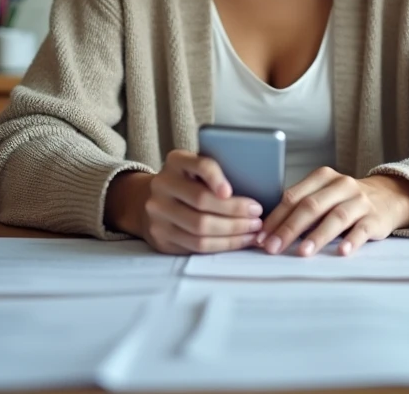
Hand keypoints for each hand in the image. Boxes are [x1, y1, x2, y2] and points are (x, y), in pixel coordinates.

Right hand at [106, 150, 263, 254]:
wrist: (147, 202)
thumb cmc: (186, 183)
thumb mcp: (194, 169)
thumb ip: (216, 173)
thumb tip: (261, 183)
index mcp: (175, 161)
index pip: (198, 165)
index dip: (216, 177)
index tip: (230, 191)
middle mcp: (162, 185)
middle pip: (201, 201)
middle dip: (235, 211)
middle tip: (257, 214)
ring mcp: (158, 213)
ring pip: (200, 228)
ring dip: (233, 232)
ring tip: (253, 230)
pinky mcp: (161, 236)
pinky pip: (196, 246)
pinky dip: (223, 245)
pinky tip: (240, 240)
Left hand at [256, 168, 408, 256]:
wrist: (389, 196)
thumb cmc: (345, 200)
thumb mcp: (324, 195)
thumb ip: (300, 207)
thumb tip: (268, 232)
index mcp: (323, 177)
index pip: (293, 197)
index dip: (276, 217)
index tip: (261, 237)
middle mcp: (341, 185)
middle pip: (311, 206)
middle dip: (289, 228)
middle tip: (274, 248)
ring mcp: (360, 201)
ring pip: (336, 217)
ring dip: (317, 235)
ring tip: (303, 252)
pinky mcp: (376, 218)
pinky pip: (362, 229)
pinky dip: (351, 240)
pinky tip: (342, 252)